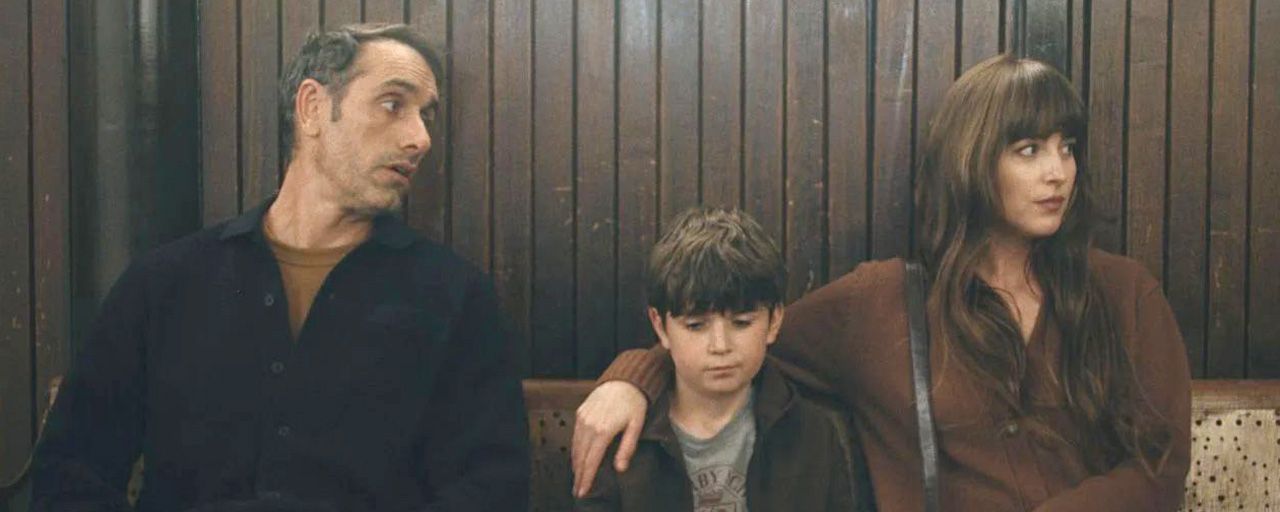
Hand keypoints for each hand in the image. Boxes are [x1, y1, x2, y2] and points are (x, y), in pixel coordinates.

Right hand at [571, 380, 647, 497]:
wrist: (625, 379)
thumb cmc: (634, 402)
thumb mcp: (636, 426)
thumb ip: (627, 448)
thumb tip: (620, 469)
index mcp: (604, 430)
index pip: (592, 460)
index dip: (587, 478)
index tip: (583, 490)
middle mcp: (589, 424)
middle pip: (581, 456)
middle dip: (578, 475)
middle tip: (578, 490)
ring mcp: (583, 418)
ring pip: (575, 446)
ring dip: (575, 463)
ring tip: (577, 477)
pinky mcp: (580, 412)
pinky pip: (575, 435)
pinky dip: (575, 449)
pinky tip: (578, 457)